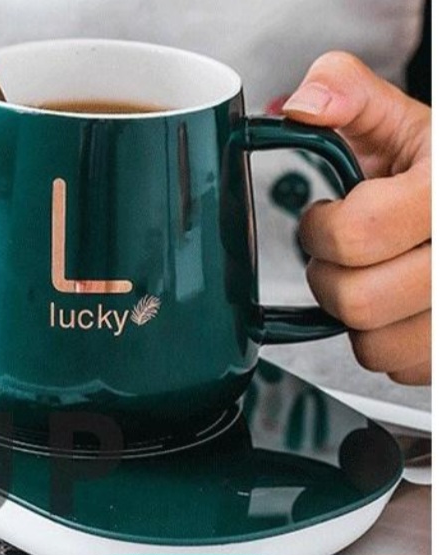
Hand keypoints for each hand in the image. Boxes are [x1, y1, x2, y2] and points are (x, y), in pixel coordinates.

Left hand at [283, 52, 430, 384]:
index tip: (325, 215)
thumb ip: (348, 93)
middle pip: (358, 300)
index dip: (320, 228)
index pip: (356, 235)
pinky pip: (397, 367)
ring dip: (354, 313)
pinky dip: (382, 341)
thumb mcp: (396, 119)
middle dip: (330, 275)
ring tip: (369, 276)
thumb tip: (305, 106)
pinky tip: (395, 305)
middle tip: (341, 252)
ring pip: (375, 344)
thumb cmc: (430, 166)